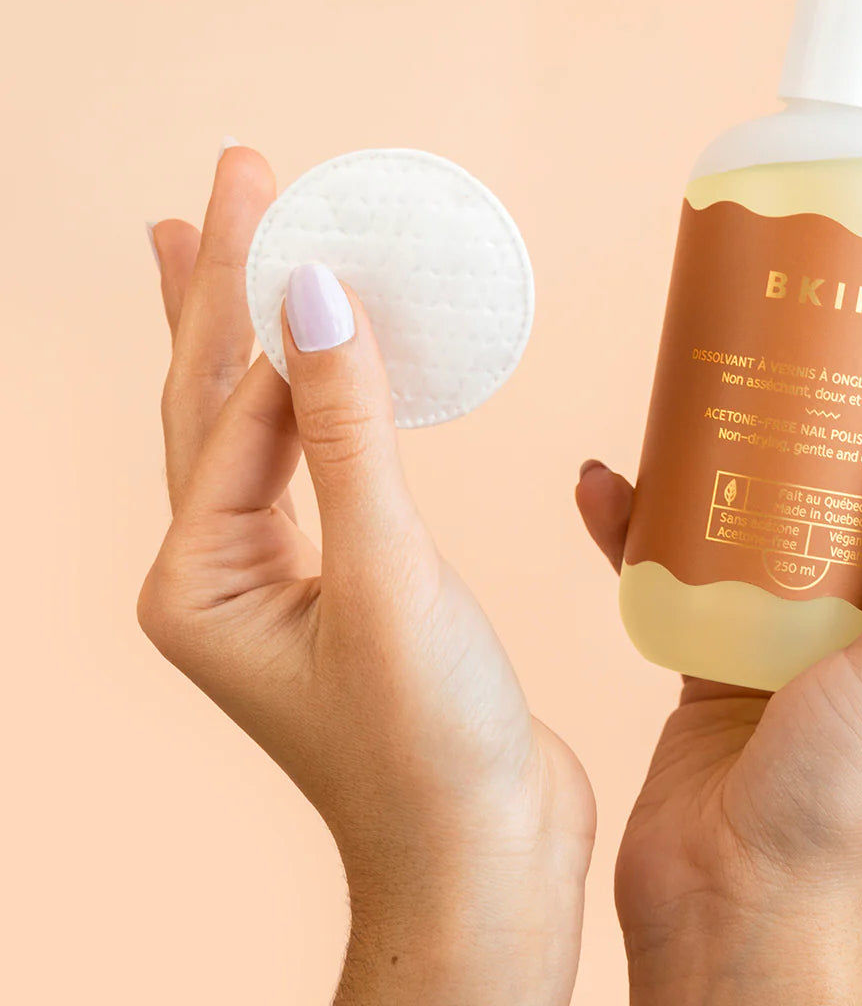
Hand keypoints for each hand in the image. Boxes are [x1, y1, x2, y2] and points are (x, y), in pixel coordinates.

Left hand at [142, 146, 594, 1004]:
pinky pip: (315, 461)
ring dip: (251, 334)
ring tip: (225, 249)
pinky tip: (318, 362)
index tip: (284, 189)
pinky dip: (316, 395)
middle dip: (221, 284)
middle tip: (230, 179)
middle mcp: (222, 575)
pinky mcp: (345, 583)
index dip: (262, 292)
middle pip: (211, 398)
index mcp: (202, 580)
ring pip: (255, 427)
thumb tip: (308, 293)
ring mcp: (280, 580)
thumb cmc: (427, 747)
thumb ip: (344, 429)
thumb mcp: (384, 573)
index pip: (231, 404)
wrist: (483, 857)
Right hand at [576, 288, 861, 1005]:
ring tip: (699, 368)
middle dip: (840, 377)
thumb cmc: (843, 807)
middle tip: (799, 302)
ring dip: (741, 435)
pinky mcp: (729, 642)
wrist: (733, 913)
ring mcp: (806, 622)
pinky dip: (648, 518)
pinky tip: (603, 481)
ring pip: (778, 495)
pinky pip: (692, 555)